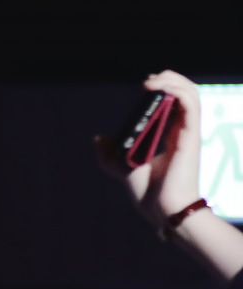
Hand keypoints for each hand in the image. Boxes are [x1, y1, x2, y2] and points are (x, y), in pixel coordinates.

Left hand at [95, 70, 203, 227]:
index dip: (164, 89)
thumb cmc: (147, 192)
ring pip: (191, 94)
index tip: (145, 85)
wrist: (160, 208)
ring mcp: (188, 132)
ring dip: (172, 80)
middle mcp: (182, 131)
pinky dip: (176, 90)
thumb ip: (109, 153)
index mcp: (170, 136)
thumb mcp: (121, 168)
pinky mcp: (191, 135)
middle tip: (148, 80)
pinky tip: (157, 87)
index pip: (174, 104)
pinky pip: (191, 104)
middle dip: (169, 79)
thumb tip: (98, 137)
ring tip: (151, 81)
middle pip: (185, 94)